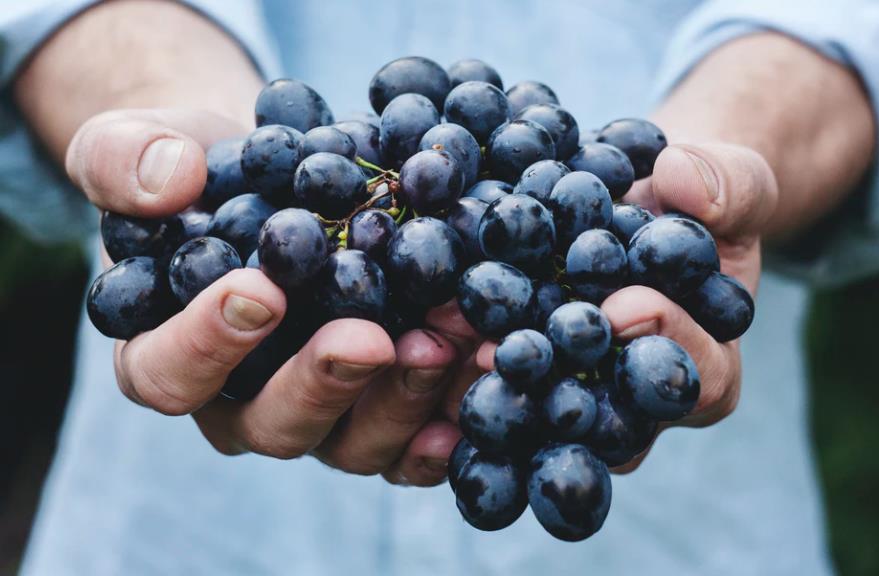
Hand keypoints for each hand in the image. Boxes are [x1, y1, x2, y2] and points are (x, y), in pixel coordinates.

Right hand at [69, 108, 477, 484]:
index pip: (168, 374)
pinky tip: (482, 378)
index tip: (260, 291)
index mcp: (167, 355)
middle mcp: (242, 403)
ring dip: (404, 398)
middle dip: (324, 383)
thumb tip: (169, 181)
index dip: (207, 345)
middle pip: (273, 424)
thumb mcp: (139, 146)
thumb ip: (125, 160)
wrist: (276, 180)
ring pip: (353, 442)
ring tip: (448, 340)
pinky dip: (448, 420)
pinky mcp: (379, 409)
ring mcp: (319, 414)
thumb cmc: (199, 173)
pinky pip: (412, 440)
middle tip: (370, 338)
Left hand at [476, 141, 777, 470]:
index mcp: (705, 367)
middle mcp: (635, 402)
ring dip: (490, 377)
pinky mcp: (524, 372)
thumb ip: (728, 184)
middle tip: (509, 349)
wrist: (643, 204)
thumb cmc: (698, 202)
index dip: (665, 344)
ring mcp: (575, 393)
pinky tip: (418, 325)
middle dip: (557, 381)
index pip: (697, 379)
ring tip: (448, 335)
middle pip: (604, 417)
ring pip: (538, 409)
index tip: (624, 305)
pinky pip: (493, 377)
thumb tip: (682, 179)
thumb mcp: (733, 182)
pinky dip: (455, 354)